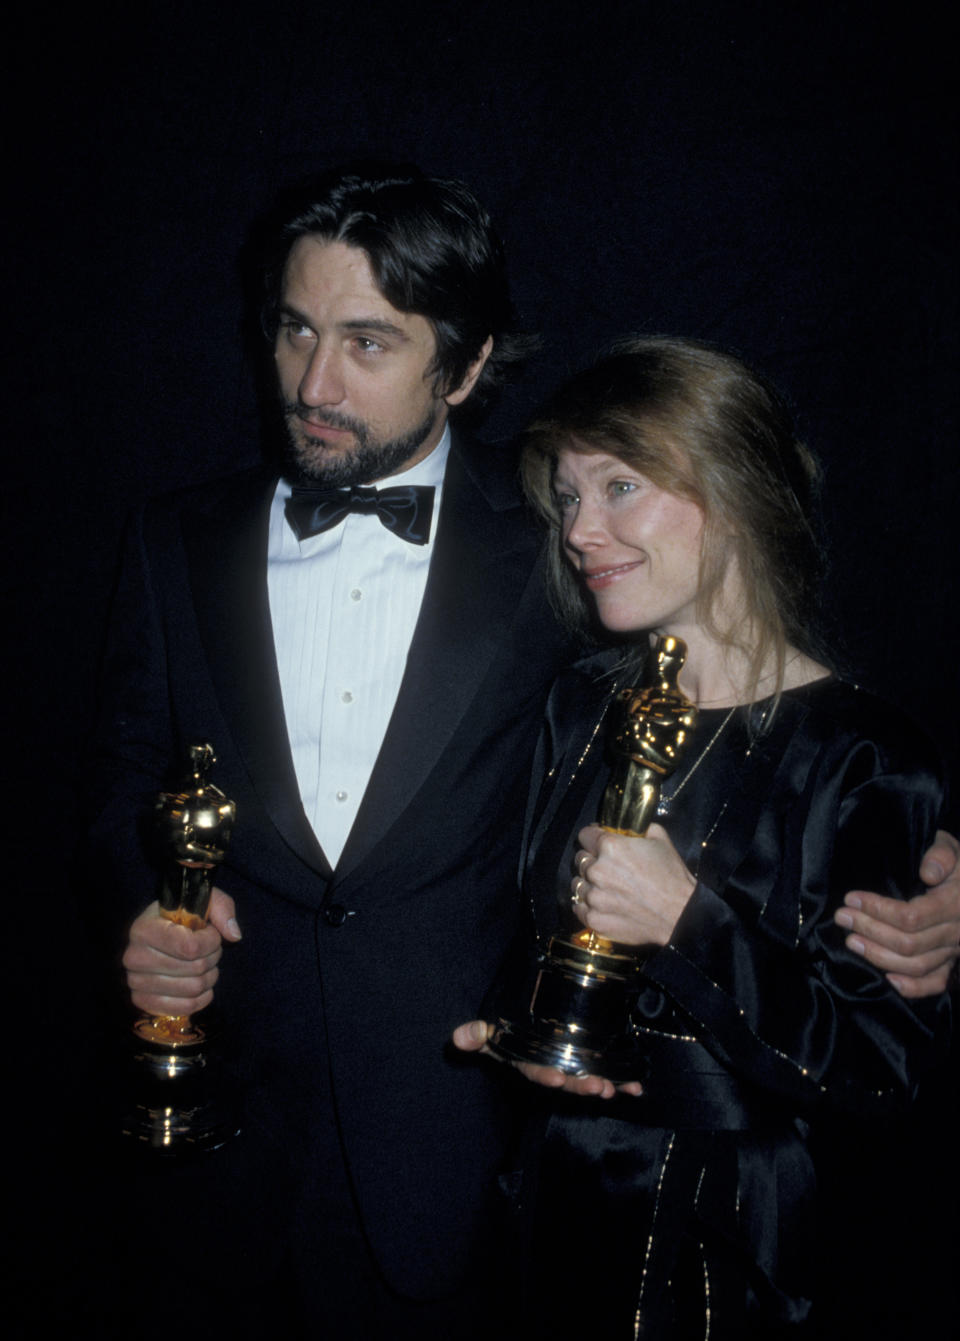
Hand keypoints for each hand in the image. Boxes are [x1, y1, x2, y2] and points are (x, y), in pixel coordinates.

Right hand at [123, 887, 241, 1014]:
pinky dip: (202, 998)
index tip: (211, 933)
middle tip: (209, 949)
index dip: (211, 942)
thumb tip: (233, 935)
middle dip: (212, 957)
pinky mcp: (143, 1001)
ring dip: (209, 976)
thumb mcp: (203, 900)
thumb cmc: (183, 917)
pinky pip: (185, 1008)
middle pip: (195, 969)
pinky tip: (201, 984)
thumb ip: (221, 908)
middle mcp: (134, 956)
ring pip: (193, 989)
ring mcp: (135, 982)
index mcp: (144, 928)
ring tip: (204, 964)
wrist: (161, 935)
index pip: (190, 947)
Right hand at [452, 1020, 641, 1098]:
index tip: (555, 1078)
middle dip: (581, 1084)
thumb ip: (479, 1035)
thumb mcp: (493, 1032)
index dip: (544, 1075)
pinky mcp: (592, 1061)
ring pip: (587, 1078)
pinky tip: (637, 1087)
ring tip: (614, 1088)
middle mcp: (552, 1068)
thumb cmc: (508, 1032)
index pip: (534, 1070)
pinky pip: (608, 1073)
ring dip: (602, 1084)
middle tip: (597, 1086)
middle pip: (567, 1078)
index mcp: (529, 1062)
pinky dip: (624, 1081)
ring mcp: (573, 1066)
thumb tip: (457, 1037)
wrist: (530, 1023)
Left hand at [571, 822, 694, 947]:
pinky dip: (589, 906)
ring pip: (578, 884)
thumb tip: (623, 827)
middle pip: (580, 859)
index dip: (594, 838)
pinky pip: (579, 908)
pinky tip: (604, 905)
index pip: (584, 835)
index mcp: (610, 847)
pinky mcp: (594, 919)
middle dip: (592, 861)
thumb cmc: (672, 877)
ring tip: (609, 889)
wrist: (680, 915)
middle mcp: (597, 871)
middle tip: (610, 869)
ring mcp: (594, 897)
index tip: (599, 843)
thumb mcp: (659, 838)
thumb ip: (635, 828)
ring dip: (589, 884)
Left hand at [834, 830, 959, 997]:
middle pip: (908, 943)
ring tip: (851, 941)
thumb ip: (942, 855)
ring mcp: (955, 951)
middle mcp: (957, 933)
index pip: (911, 917)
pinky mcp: (953, 963)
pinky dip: (912, 987)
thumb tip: (928, 872)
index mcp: (954, 905)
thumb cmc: (959, 864)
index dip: (878, 910)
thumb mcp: (954, 849)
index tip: (850, 899)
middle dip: (869, 930)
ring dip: (879, 957)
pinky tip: (888, 979)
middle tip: (841, 917)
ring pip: (916, 965)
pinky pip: (935, 983)